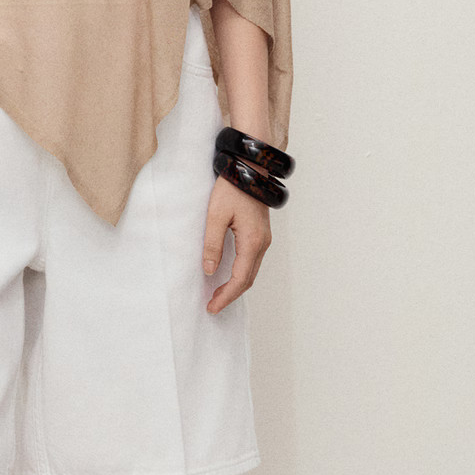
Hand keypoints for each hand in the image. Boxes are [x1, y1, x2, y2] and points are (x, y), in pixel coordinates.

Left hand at [201, 174, 270, 312]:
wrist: (250, 167)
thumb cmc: (232, 187)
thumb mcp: (215, 215)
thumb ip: (212, 244)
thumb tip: (210, 270)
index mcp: (252, 241)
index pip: (240, 279)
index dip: (226, 296)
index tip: (212, 307)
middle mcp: (262, 243)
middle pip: (248, 279)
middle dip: (231, 295)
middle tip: (212, 305)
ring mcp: (264, 238)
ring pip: (252, 270)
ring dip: (236, 285)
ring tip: (218, 293)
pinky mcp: (260, 233)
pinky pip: (252, 260)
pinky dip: (241, 273)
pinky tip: (228, 274)